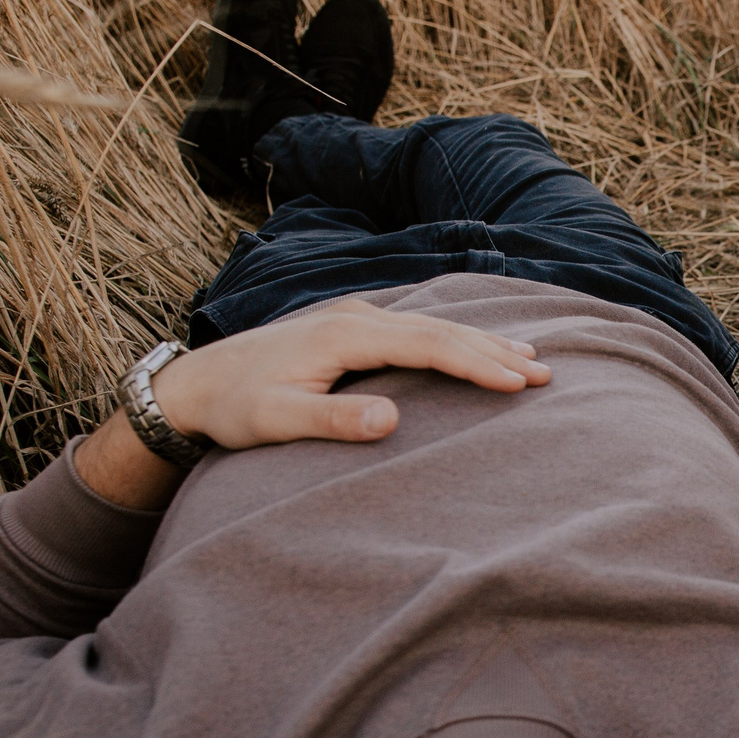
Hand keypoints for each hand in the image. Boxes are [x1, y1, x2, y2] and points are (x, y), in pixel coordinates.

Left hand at [151, 298, 551, 448]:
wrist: (194, 384)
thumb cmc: (235, 407)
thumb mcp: (276, 421)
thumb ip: (333, 420)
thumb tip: (392, 418)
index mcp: (344, 334)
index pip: (426, 344)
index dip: (474, 362)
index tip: (516, 382)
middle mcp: (355, 316)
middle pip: (438, 329)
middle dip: (493, 349)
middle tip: (544, 372)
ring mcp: (354, 318)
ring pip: (431, 325)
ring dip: (480, 341)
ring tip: (528, 358)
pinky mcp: (351, 327)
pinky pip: (417, 329)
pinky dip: (454, 339)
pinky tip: (475, 347)